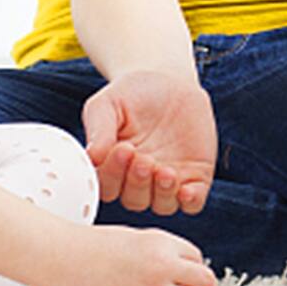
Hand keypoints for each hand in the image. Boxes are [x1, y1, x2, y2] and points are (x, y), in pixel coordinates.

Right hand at [55, 223, 217, 285]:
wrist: (66, 258)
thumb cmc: (97, 247)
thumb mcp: (139, 238)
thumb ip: (163, 252)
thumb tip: (184, 270)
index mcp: (163, 242)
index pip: (198, 258)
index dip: (195, 269)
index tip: (191, 277)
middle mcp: (162, 265)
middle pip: (206, 281)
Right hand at [82, 70, 217, 214]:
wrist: (169, 81)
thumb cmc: (132, 94)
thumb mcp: (108, 104)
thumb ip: (99, 129)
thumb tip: (92, 157)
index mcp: (113, 168)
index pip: (108, 186)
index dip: (114, 174)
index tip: (122, 149)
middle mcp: (138, 180)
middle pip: (134, 199)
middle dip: (137, 182)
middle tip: (143, 159)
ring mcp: (166, 181)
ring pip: (161, 204)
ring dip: (162, 192)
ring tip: (164, 171)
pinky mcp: (195, 177)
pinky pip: (193, 202)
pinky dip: (190, 201)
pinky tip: (186, 190)